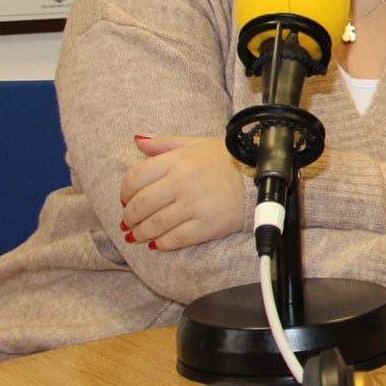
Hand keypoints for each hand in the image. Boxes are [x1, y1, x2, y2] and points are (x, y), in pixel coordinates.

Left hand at [119, 135, 245, 250]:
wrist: (262, 178)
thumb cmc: (227, 160)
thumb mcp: (197, 144)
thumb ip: (165, 144)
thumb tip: (137, 141)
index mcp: (178, 161)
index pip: (135, 179)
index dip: (124, 192)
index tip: (126, 199)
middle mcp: (183, 182)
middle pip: (140, 205)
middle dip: (129, 217)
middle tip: (128, 222)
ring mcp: (195, 206)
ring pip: (154, 225)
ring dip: (140, 233)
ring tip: (137, 234)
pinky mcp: (207, 226)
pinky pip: (174, 239)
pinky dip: (161, 243)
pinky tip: (157, 242)